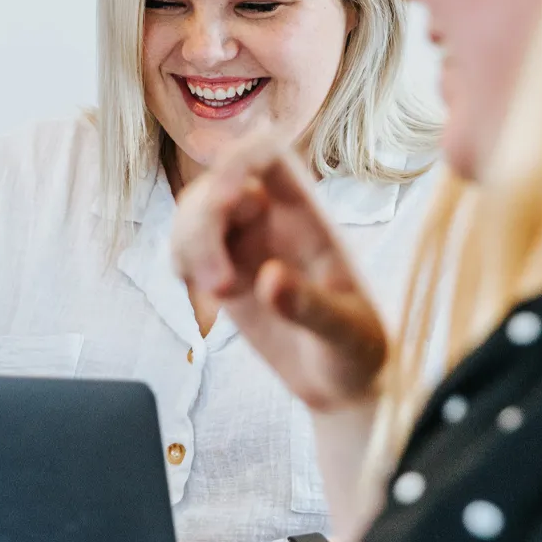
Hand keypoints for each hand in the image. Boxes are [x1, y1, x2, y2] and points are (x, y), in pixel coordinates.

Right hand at [170, 135, 387, 411]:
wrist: (344, 384)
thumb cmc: (359, 350)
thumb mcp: (349, 333)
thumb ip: (313, 307)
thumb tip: (268, 278)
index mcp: (310, 215)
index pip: (268, 156)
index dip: (239, 161)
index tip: (225, 199)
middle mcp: (272, 221)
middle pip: (218, 185)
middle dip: (204, 222)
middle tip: (219, 285)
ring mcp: (244, 246)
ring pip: (194, 214)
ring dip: (189, 244)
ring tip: (216, 294)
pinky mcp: (223, 274)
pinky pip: (186, 248)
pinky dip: (182, 260)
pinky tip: (203, 293)